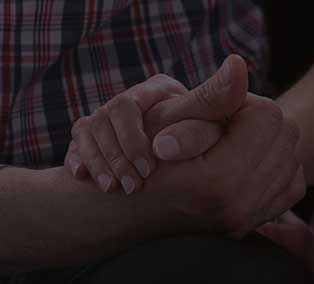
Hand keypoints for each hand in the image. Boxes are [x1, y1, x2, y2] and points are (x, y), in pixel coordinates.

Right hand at [63, 56, 242, 193]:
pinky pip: (76, 144)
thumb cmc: (198, 140)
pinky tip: (85, 177)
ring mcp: (105, 120)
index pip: (126, 106)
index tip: (150, 168)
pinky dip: (79, 160)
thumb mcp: (207, 120)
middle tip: (133, 185)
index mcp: (154, 92)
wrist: (180, 172)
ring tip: (112, 188)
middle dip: (116, 156)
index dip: (133, 138)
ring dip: (99, 162)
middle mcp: (128, 103)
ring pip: (86, 131)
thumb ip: (217, 98)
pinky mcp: (91, 139)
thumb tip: (237, 65)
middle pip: (103, 119)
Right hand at [68, 56, 306, 235]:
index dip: (244, 104)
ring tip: (231, 144)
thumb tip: (239, 65)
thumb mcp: (169, 120)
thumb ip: (211, 94)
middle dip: (259, 123)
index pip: (268, 116)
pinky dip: (273, 168)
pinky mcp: (252, 226)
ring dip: (267, 144)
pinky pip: (290, 184)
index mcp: (221, 180)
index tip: (217, 113)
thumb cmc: (138, 158)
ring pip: (291, 157)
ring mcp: (248, 220)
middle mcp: (240, 206)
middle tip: (224, 127)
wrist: (128, 211)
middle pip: (286, 134)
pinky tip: (245, 163)